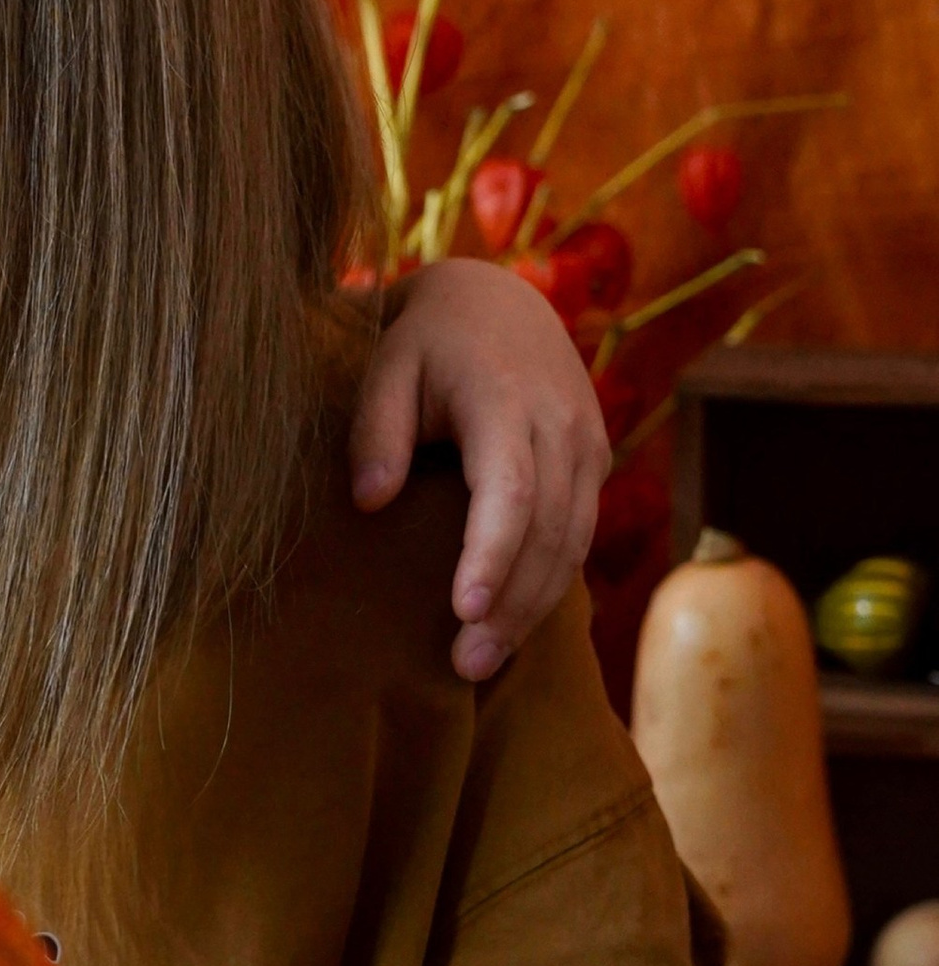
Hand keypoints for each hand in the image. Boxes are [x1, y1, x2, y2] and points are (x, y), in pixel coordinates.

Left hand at [351, 255, 610, 683]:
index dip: (492, 556)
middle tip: (467, 665)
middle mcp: (562, 426)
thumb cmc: (426, 341)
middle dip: (513, 605)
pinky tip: (513, 623)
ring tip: (483, 661)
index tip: (463, 610)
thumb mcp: (387, 367)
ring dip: (535, 607)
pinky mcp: (594, 463)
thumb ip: (375, 432)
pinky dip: (550, 581)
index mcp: (508, 400)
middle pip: (550, 532)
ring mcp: (588, 445)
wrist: (496, 300)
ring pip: (574, 541)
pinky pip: (580, 533)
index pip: (513, 493)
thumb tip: (370, 502)